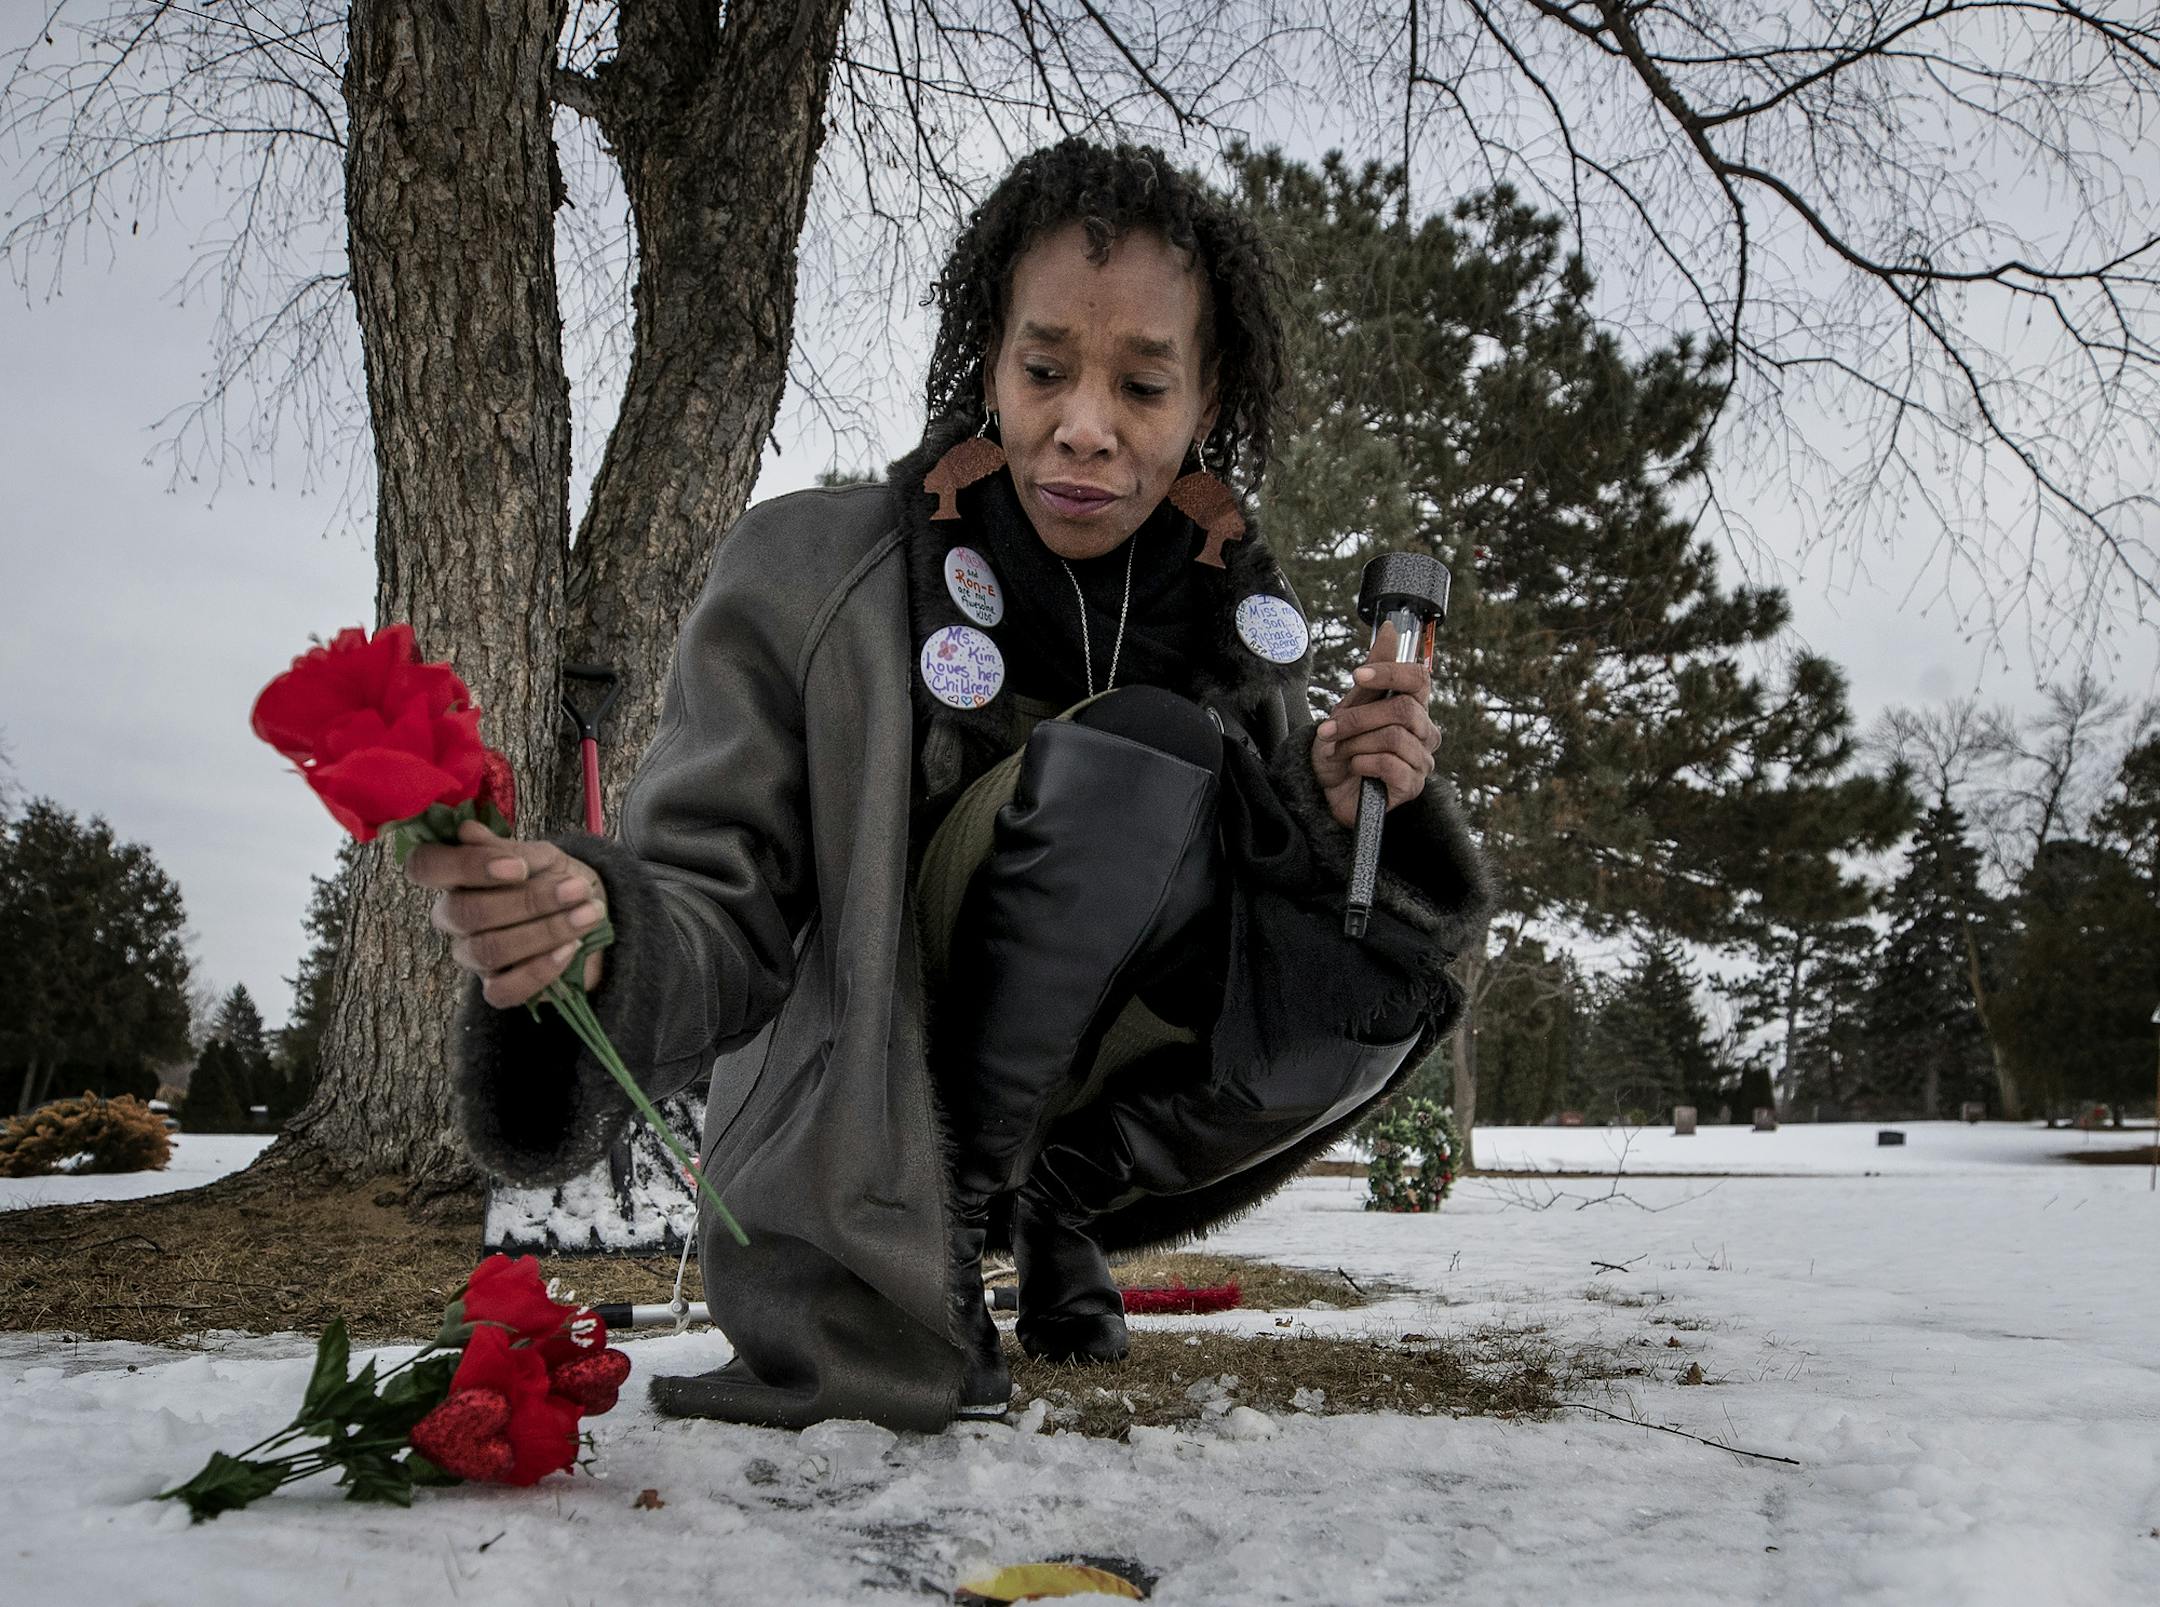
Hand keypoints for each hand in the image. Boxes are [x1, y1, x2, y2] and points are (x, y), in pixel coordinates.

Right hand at [404, 819, 608, 1007]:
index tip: (519, 866)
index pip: (425, 866)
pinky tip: (570, 949)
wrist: (587, 912)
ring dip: (546, 931)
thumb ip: (506, 849)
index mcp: (455, 876)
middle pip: (467, 913)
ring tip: (587, 914)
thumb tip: (466, 832)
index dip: (466, 866)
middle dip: (529, 901)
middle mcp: (454, 917)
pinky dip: (541, 970)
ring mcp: (471, 955)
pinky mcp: (495, 988)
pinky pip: (504, 990)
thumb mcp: (540, 856)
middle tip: (577, 889)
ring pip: (489, 950)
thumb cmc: (554, 878)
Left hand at [1311, 623, 1440, 829]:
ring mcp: (1421, 760)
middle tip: (1329, 729)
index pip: (1419, 679)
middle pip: (1403, 709)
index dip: (1390, 673)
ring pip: (1394, 737)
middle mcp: (1424, 732)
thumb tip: (1390, 629)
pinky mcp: (1412, 786)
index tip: (1357, 675)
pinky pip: (1390, 765)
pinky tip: (1354, 768)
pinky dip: (1362, 763)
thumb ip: (1373, 671)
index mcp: (1413, 707)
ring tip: (1339, 752)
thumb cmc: (1341, 746)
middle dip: (1358, 718)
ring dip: (1355, 744)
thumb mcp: (1351, 705)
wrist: (1323, 789)